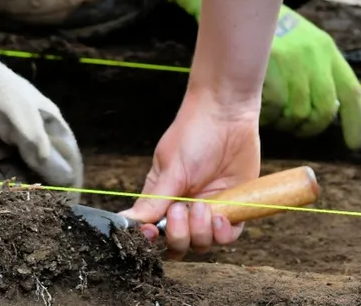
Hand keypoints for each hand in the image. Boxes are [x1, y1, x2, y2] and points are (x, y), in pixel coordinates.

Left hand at [0, 0, 82, 187]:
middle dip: (40, 191)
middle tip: (29, 204)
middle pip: (45, 175)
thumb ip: (42, 153)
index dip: (69, 184)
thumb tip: (68, 181)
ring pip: (20, 181)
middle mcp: (32, 140)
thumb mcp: (22, 123)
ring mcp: (8, 148)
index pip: (69, 162)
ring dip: (15, 191)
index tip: (64, 207)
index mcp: (50, 127)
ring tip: (4, 190)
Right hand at [120, 94, 260, 258]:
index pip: (152, 230)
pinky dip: (223, 233)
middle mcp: (184, 208)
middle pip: (177, 244)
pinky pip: (228, 236)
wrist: (227, 115)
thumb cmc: (193, 134)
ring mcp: (209, 210)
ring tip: (203, 205)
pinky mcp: (233, 208)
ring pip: (202, 244)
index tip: (151, 233)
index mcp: (163, 198)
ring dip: (201, 231)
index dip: (151, 239)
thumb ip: (153, 201)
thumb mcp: (170, 169)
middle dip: (178, 235)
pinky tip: (220, 216)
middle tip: (181, 209)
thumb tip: (127, 222)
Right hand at [165, 0, 360, 149]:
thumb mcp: (303, 42)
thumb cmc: (271, 30)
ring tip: (275, 113)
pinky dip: (268, 116)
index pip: (351, 92)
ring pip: (299, 113)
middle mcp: (314, 56)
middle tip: (298, 129)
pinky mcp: (269, 67)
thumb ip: (317, 72)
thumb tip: (324, 110)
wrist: (241, 7)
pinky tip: (261, 107)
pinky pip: (275, 108)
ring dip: (287, 122)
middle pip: (325, 110)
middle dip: (312, 127)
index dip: (356, 122)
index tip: (354, 143)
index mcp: (326, 50)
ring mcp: (292, 62)